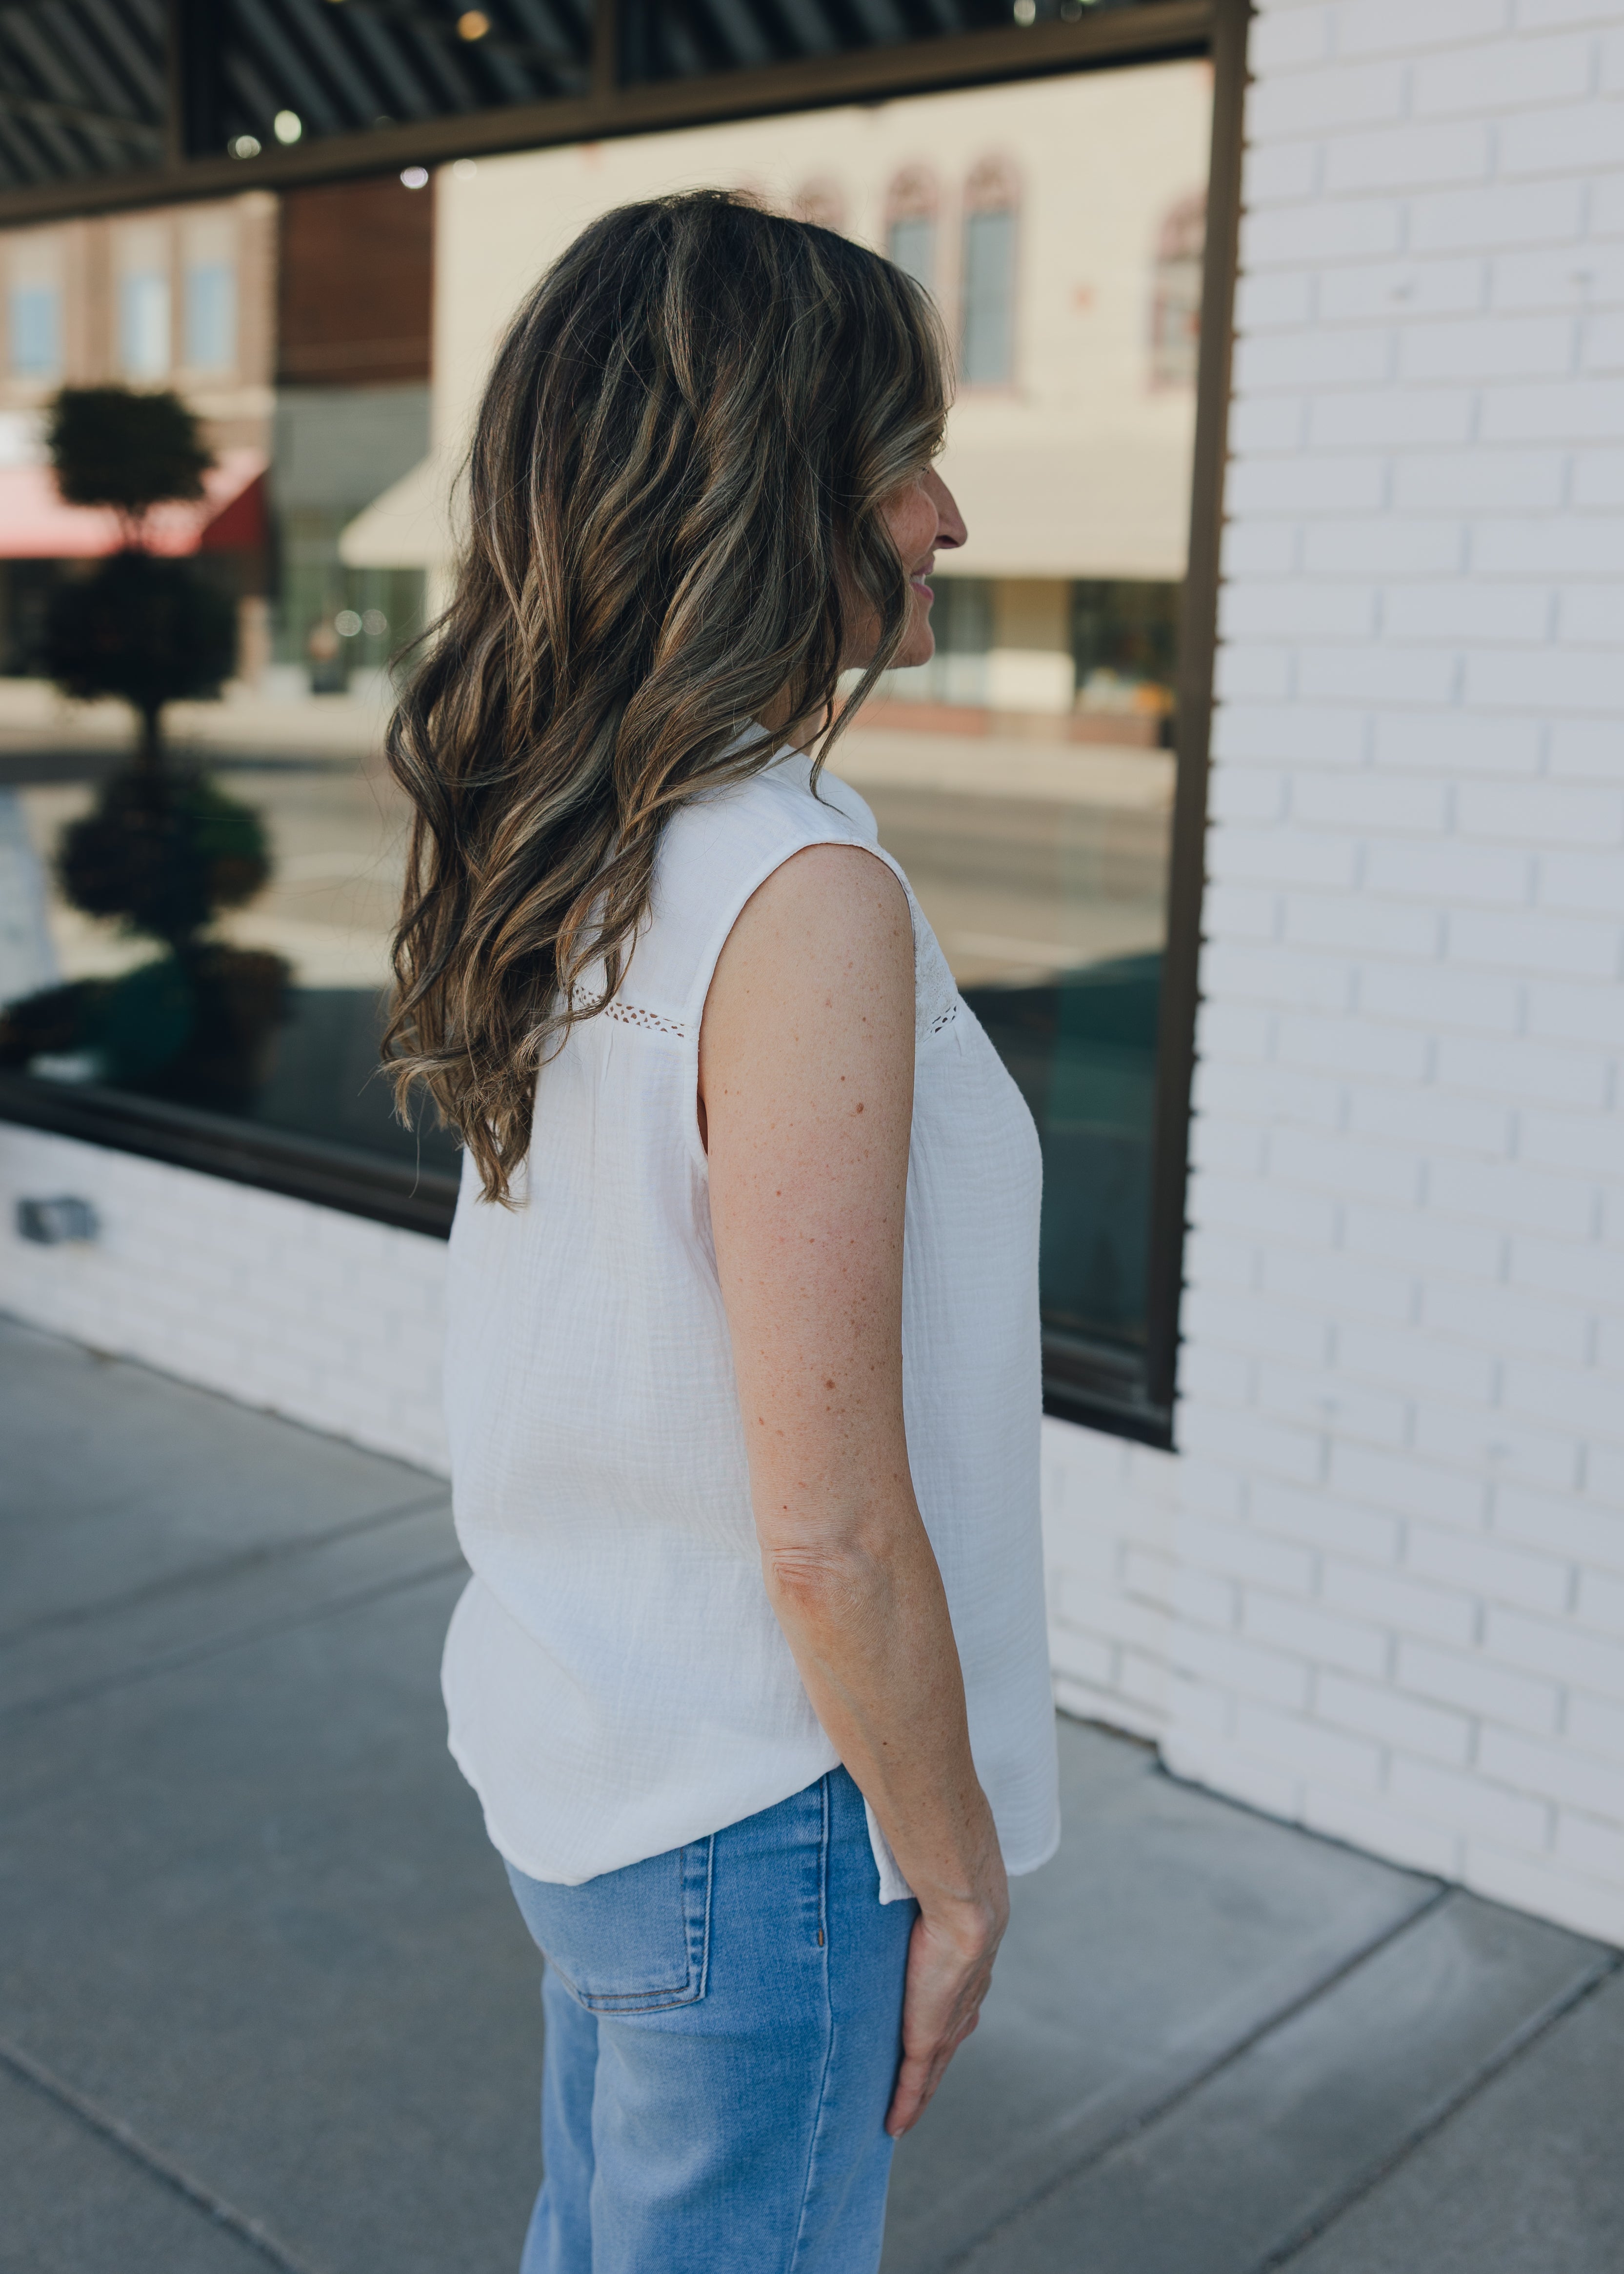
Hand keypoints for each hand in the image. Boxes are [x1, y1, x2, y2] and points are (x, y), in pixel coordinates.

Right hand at [885, 1878, 1008, 2137]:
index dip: (943, 2035)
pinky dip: (905, 2105)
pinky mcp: (928, 2038)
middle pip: (945, 2053)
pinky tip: (893, 2126)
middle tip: (912, 2098)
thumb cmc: (949, 1894)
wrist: (967, 1911)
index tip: (931, 2051)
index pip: (953, 2015)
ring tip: (899, 2119)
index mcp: (968, 1978)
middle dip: (929, 2077)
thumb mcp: (936, 1906)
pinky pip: (915, 2083)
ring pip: (930, 2074)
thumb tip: (907, 1881)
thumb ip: (921, 1906)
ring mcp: (947, 2027)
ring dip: (916, 2098)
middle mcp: (963, 2008)